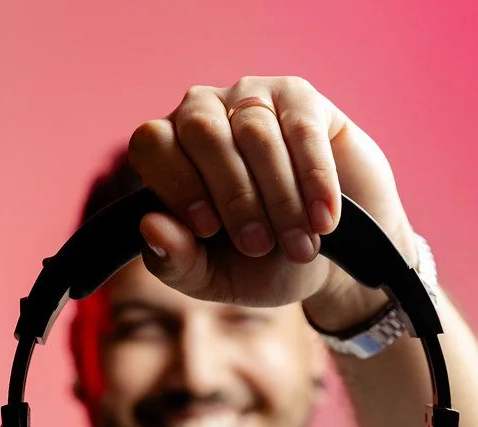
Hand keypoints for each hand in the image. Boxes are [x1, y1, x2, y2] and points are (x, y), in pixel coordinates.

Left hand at [128, 76, 418, 322]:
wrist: (329, 261)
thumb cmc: (260, 265)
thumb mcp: (212, 277)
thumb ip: (175, 261)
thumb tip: (149, 227)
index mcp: (169, 153)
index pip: (152, 144)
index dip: (178, 184)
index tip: (208, 230)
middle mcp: (203, 114)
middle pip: (203, 132)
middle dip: (234, 197)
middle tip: (259, 247)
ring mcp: (251, 99)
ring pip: (255, 133)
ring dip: (279, 198)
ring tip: (299, 247)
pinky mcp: (300, 98)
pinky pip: (302, 129)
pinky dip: (314, 180)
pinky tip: (323, 220)